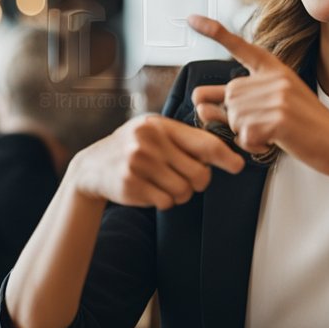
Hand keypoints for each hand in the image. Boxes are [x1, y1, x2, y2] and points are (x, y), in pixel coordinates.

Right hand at [62, 114, 244, 210]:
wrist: (91, 167)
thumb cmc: (133, 149)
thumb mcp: (155, 134)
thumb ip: (184, 141)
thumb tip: (225, 155)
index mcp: (160, 125)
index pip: (203, 142)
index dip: (225, 156)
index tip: (237, 166)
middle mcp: (149, 141)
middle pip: (199, 173)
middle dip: (199, 182)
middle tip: (188, 180)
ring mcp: (138, 163)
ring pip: (184, 191)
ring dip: (180, 194)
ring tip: (164, 184)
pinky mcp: (130, 184)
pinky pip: (166, 202)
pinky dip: (164, 202)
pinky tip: (150, 191)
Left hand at [188, 14, 328, 177]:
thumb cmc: (308, 129)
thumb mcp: (279, 104)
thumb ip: (241, 101)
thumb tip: (199, 101)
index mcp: (276, 70)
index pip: (241, 47)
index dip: (215, 32)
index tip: (191, 19)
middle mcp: (274, 78)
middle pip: (228, 97)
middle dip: (233, 118)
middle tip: (261, 127)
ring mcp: (277, 97)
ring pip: (233, 119)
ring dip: (245, 134)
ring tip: (272, 135)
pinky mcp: (278, 118)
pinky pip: (244, 136)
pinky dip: (253, 147)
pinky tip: (273, 144)